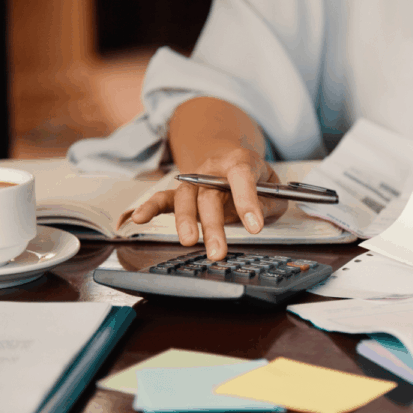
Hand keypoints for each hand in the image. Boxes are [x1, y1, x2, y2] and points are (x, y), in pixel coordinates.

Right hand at [131, 148, 287, 259]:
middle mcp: (213, 169)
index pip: (242, 176)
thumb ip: (268, 202)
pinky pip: (163, 198)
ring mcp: (195, 180)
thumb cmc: (257, 179)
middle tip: (218, 251)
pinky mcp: (182, 192)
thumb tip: (255, 218)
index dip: (248, 201)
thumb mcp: (274, 188)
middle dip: (214, 224)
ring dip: (186, 222)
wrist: (234, 161)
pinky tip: (138, 218)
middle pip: (209, 194)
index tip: (255, 227)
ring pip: (186, 199)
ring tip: (190, 243)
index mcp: (240, 161)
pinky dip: (149, 207)